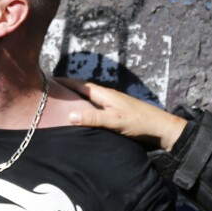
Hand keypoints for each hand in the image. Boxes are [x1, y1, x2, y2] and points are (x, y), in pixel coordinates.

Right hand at [56, 78, 186, 151]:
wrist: (161, 129)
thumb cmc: (139, 123)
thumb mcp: (113, 121)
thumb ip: (92, 117)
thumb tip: (69, 115)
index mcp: (105, 95)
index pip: (81, 85)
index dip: (65, 82)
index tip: (50, 80)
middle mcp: (108, 97)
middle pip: (84, 90)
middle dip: (68, 89)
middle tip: (53, 91)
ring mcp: (112, 105)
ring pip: (89, 99)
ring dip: (76, 99)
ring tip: (62, 102)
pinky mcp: (116, 113)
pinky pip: (95, 107)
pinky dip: (85, 108)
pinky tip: (82, 115)